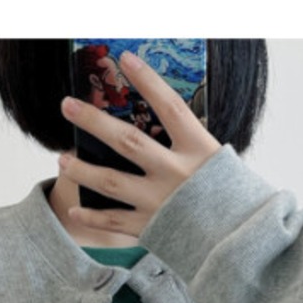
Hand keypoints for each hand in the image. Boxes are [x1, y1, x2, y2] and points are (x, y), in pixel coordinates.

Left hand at [58, 49, 221, 238]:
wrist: (240, 243)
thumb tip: (158, 122)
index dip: (148, 81)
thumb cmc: (231, 199)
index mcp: (199, 150)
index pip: (170, 107)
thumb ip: (189, 144)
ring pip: (111, 182)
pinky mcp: (152, 228)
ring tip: (61, 159)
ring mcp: (160, 202)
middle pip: (127, 141)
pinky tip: (73, 211)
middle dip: (94, 121)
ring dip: (82, 170)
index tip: (126, 59)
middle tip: (67, 105)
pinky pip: (114, 222)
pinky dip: (91, 217)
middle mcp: (176, 174)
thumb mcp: (217, 162)